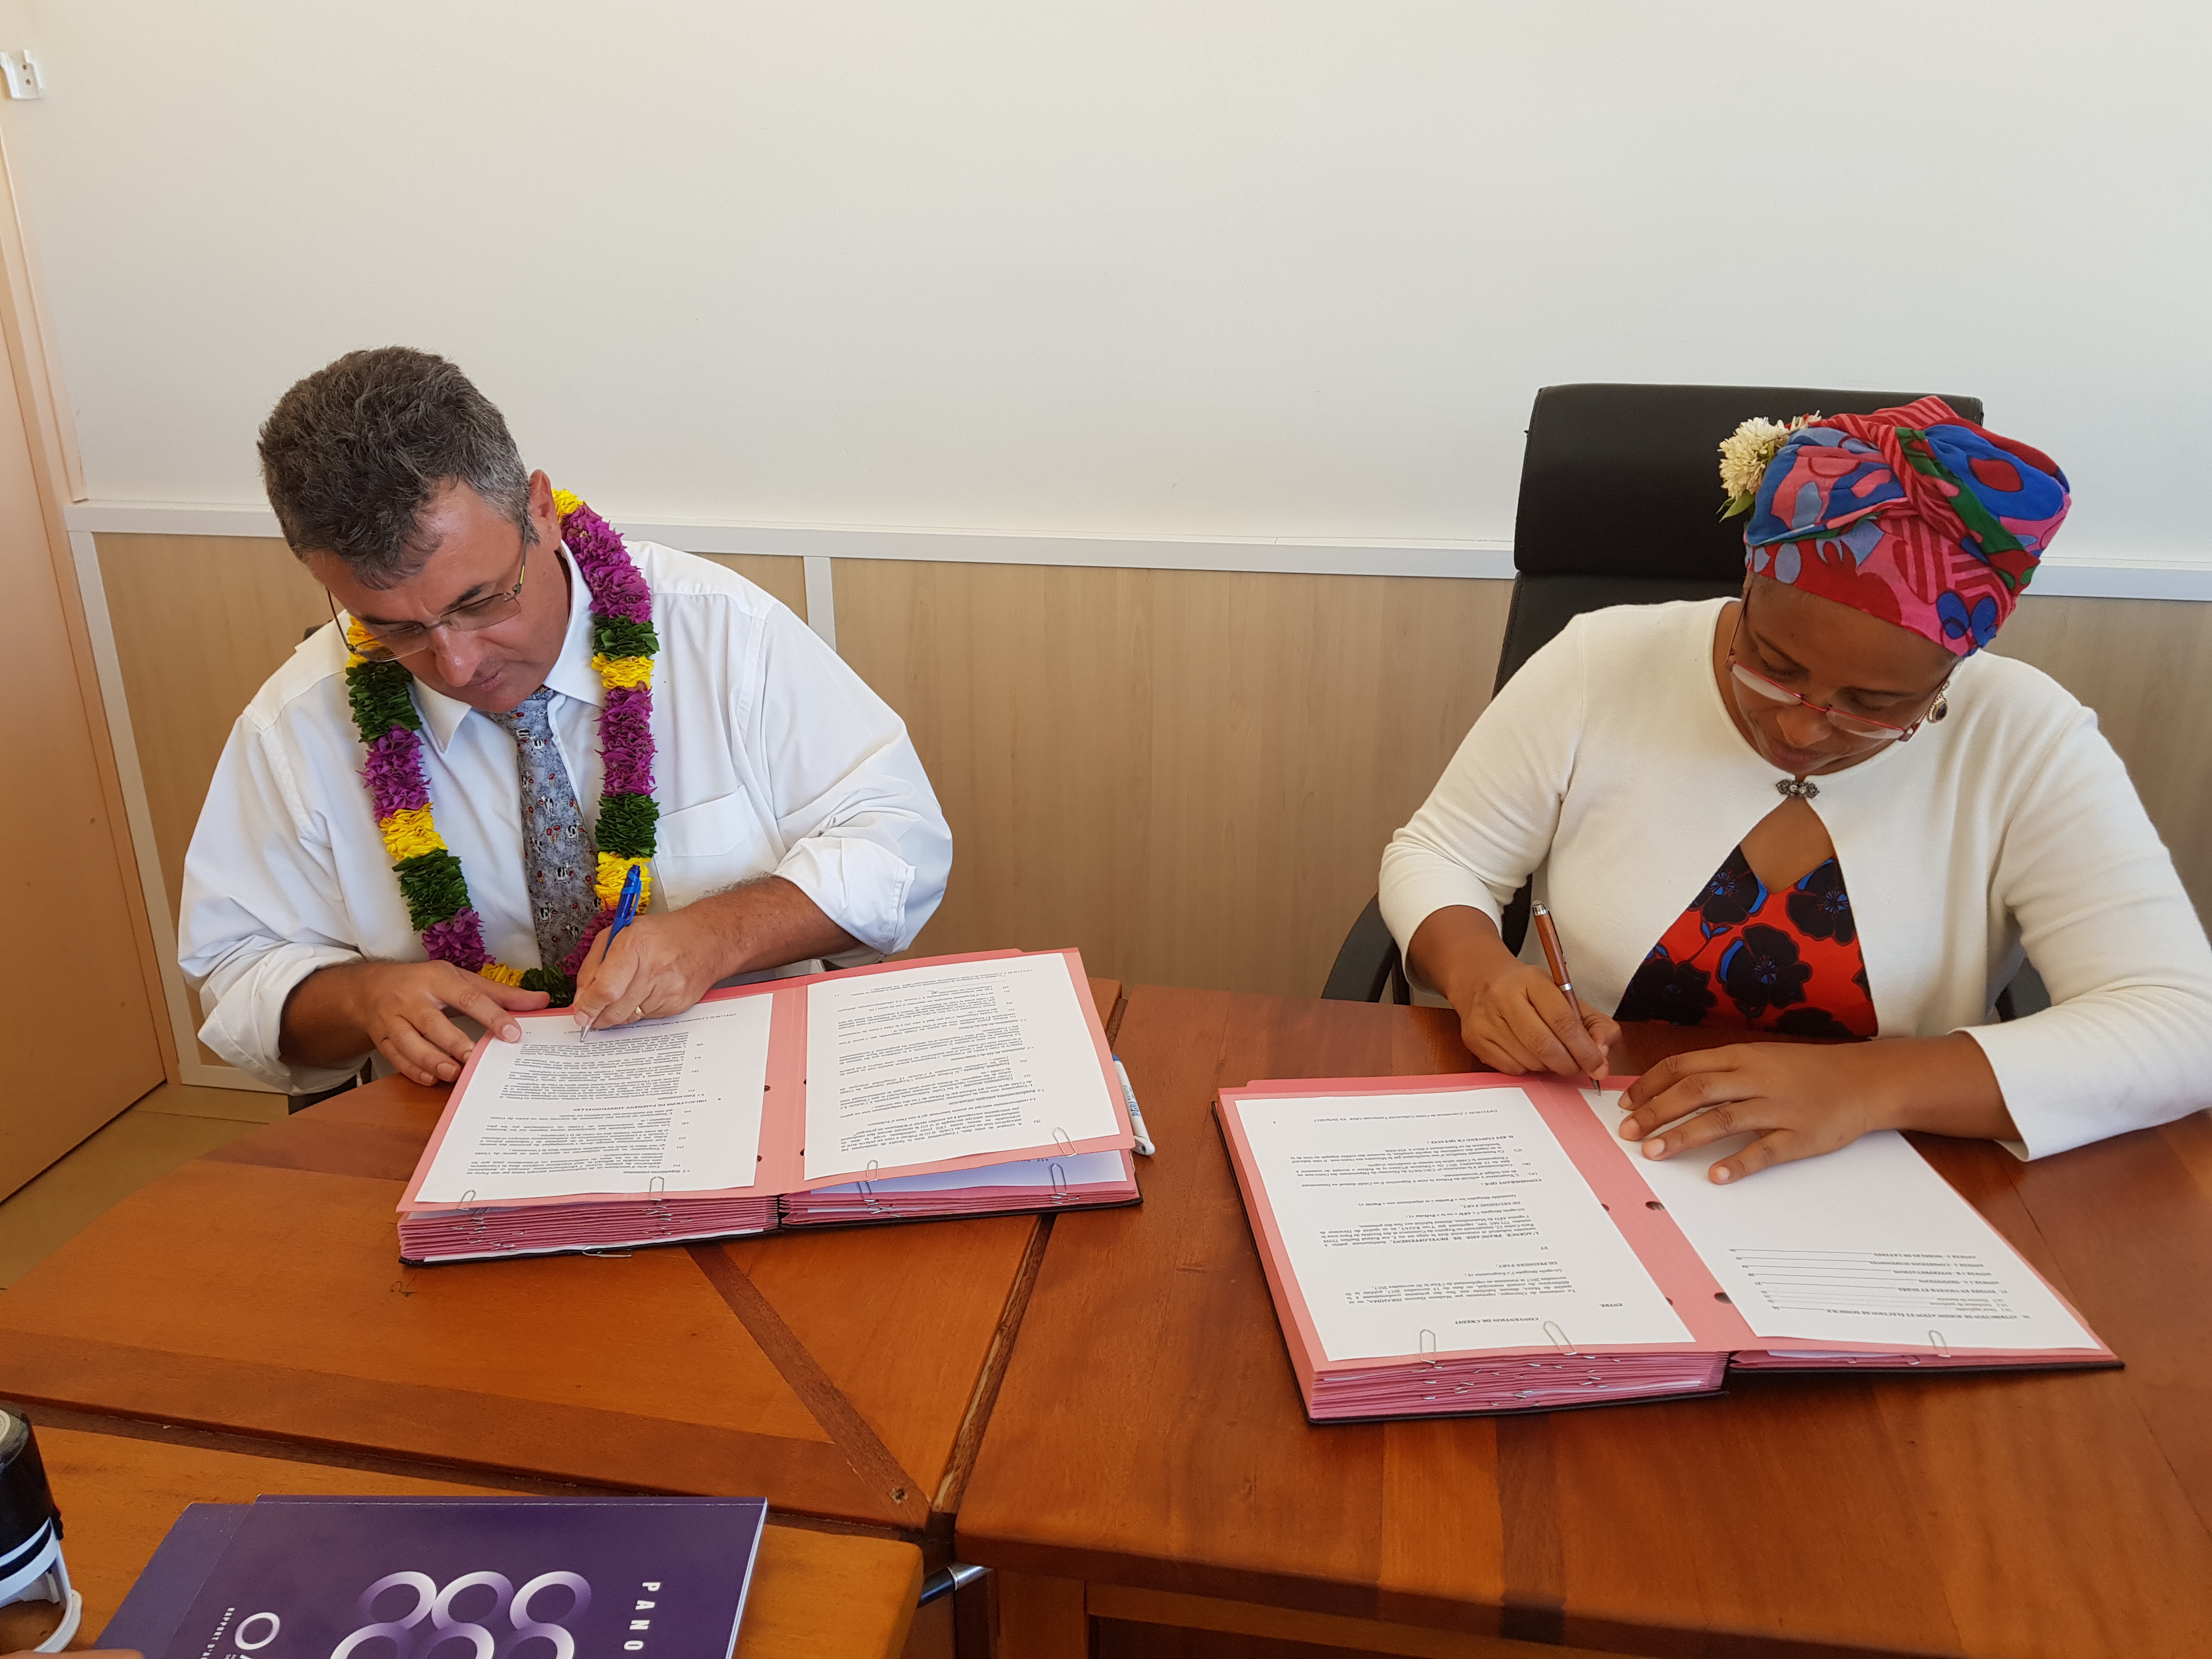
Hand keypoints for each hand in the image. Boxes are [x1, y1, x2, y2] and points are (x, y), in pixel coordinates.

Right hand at [346, 961, 548, 1085]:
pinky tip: (432, 1078)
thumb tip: (540, 1001)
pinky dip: (413, 1071)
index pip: (468, 998)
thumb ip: (500, 993)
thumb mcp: (461, 980)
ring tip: (454, 1073)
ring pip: (409, 1043)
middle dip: (455, 1043)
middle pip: (433, 1023)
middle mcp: (411, 998)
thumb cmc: (424, 982)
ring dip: (431, 1060)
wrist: (371, 986)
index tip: (513, 1034)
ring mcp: (392, 1019)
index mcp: (437, 979)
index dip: (492, 1016)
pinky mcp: (380, 1038)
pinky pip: (395, 1057)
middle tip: (475, 1059)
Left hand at [569, 908, 723, 1032]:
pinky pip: (647, 1018)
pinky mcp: (678, 1004)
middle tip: (592, 1014)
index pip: (606, 989)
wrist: (708, 938)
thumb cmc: (662, 934)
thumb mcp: (619, 934)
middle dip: (598, 1016)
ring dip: (619, 1012)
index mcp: (636, 946)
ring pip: (629, 1017)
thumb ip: (593, 965)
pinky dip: (639, 1010)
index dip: (588, 1006)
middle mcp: (654, 969)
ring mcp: (669, 989)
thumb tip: (582, 999)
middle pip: (615, 1010)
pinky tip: (645, 992)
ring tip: (625, 992)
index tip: (580, 1014)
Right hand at [1455, 963, 1618, 1077]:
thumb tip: (1600, 1054)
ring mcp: (1485, 1018)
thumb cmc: (1528, 991)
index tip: (1598, 1065)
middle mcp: (1503, 996)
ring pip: (1529, 1061)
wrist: (1482, 980)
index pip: (1563, 1020)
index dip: (1584, 1049)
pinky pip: (1511, 1068)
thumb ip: (1593, 1023)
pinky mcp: (1474, 1038)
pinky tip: (1527, 1053)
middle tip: (1577, 1067)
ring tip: (1548, 1053)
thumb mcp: (1565, 996)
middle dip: (1568, 1064)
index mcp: (1532, 980)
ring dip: (1548, 1066)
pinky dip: (1527, 1068)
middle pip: (1544, 1045)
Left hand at [1618, 1041, 1897, 1181]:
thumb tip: (1669, 1087)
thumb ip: (1718, 1071)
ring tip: (1654, 1152)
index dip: (1650, 1085)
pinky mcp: (1800, 1135)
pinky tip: (1716, 1175)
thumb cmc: (1805, 1071)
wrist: (1863, 1079)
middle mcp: (1755, 1078)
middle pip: (1695, 1090)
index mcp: (1740, 1056)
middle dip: (1656, 1111)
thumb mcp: (1759, 1058)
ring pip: (1723, 1118)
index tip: (1626, 1104)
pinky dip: (1739, 1163)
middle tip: (1628, 1132)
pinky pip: (1765, 1150)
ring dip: (1684, 1135)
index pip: (1683, 1066)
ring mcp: (1778, 1107)